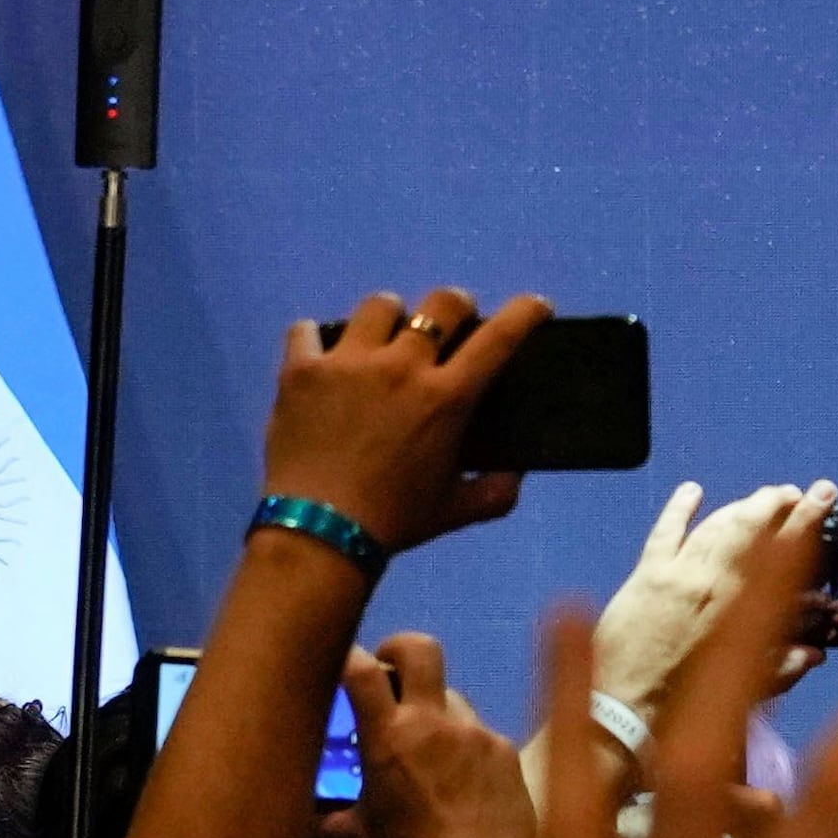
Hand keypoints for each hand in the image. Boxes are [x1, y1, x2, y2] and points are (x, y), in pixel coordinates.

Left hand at [262, 287, 547, 553]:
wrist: (319, 533)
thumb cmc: (393, 520)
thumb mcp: (455, 511)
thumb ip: (495, 492)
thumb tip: (514, 474)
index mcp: (446, 397)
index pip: (499, 337)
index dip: (525, 312)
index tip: (536, 305)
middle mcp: (401, 366)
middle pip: (441, 304)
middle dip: (456, 306)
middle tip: (452, 323)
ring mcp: (347, 362)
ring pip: (378, 306)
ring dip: (390, 317)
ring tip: (383, 336)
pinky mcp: (301, 369)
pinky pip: (306, 330)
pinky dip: (315, 338)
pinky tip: (320, 354)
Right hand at [347, 636, 540, 837]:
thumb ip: (331, 824)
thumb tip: (310, 829)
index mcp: (389, 736)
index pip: (361, 671)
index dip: (349, 655)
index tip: (343, 660)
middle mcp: (435, 721)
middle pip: (421, 649)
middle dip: (400, 648)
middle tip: (392, 668)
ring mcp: (477, 732)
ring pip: (453, 699)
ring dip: (436, 713)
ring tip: (432, 751)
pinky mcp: (507, 750)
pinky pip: (481, 736)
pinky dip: (468, 749)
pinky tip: (466, 783)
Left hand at [593, 482, 833, 719]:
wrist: (627, 714)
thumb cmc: (692, 707)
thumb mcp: (750, 692)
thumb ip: (785, 667)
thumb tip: (816, 652)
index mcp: (745, 606)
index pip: (783, 549)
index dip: (807, 518)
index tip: (824, 494)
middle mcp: (714, 580)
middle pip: (748, 526)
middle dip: (775, 503)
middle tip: (795, 493)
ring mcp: (678, 573)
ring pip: (714, 525)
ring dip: (740, 506)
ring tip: (761, 498)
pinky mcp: (646, 575)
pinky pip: (665, 532)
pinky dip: (679, 509)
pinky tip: (692, 491)